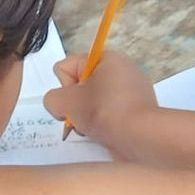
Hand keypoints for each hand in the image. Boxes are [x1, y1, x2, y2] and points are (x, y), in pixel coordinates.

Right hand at [43, 50, 157, 147]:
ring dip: (87, 117)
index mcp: (107, 58)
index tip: (75, 99)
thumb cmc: (105, 112)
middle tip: (83, 116)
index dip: (64, 86)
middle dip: (76, 104)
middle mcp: (122, 69)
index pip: (67, 67)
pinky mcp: (137, 110)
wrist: (142, 136)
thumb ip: (52, 98)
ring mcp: (132, 90)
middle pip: (81, 86)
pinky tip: (105, 134)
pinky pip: (110, 114)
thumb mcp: (65, 102)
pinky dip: (103, 125)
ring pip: (94, 102)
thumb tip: (61, 106)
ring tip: (93, 128)